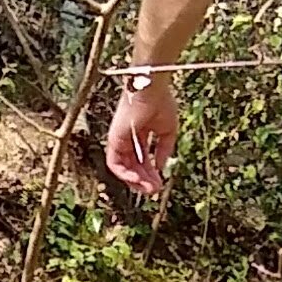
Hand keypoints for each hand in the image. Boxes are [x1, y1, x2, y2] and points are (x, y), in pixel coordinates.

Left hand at [104, 70, 177, 199]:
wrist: (151, 90)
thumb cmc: (160, 103)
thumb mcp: (167, 131)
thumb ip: (163, 149)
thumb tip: (161, 167)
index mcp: (140, 134)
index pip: (143, 159)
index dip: (151, 173)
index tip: (160, 182)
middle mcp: (127, 138)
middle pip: (133, 166)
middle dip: (144, 180)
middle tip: (155, 190)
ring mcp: (119, 139)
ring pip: (124, 168)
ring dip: (136, 181)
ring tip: (149, 189)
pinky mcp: (113, 140)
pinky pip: (115, 164)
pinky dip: (125, 175)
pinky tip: (138, 181)